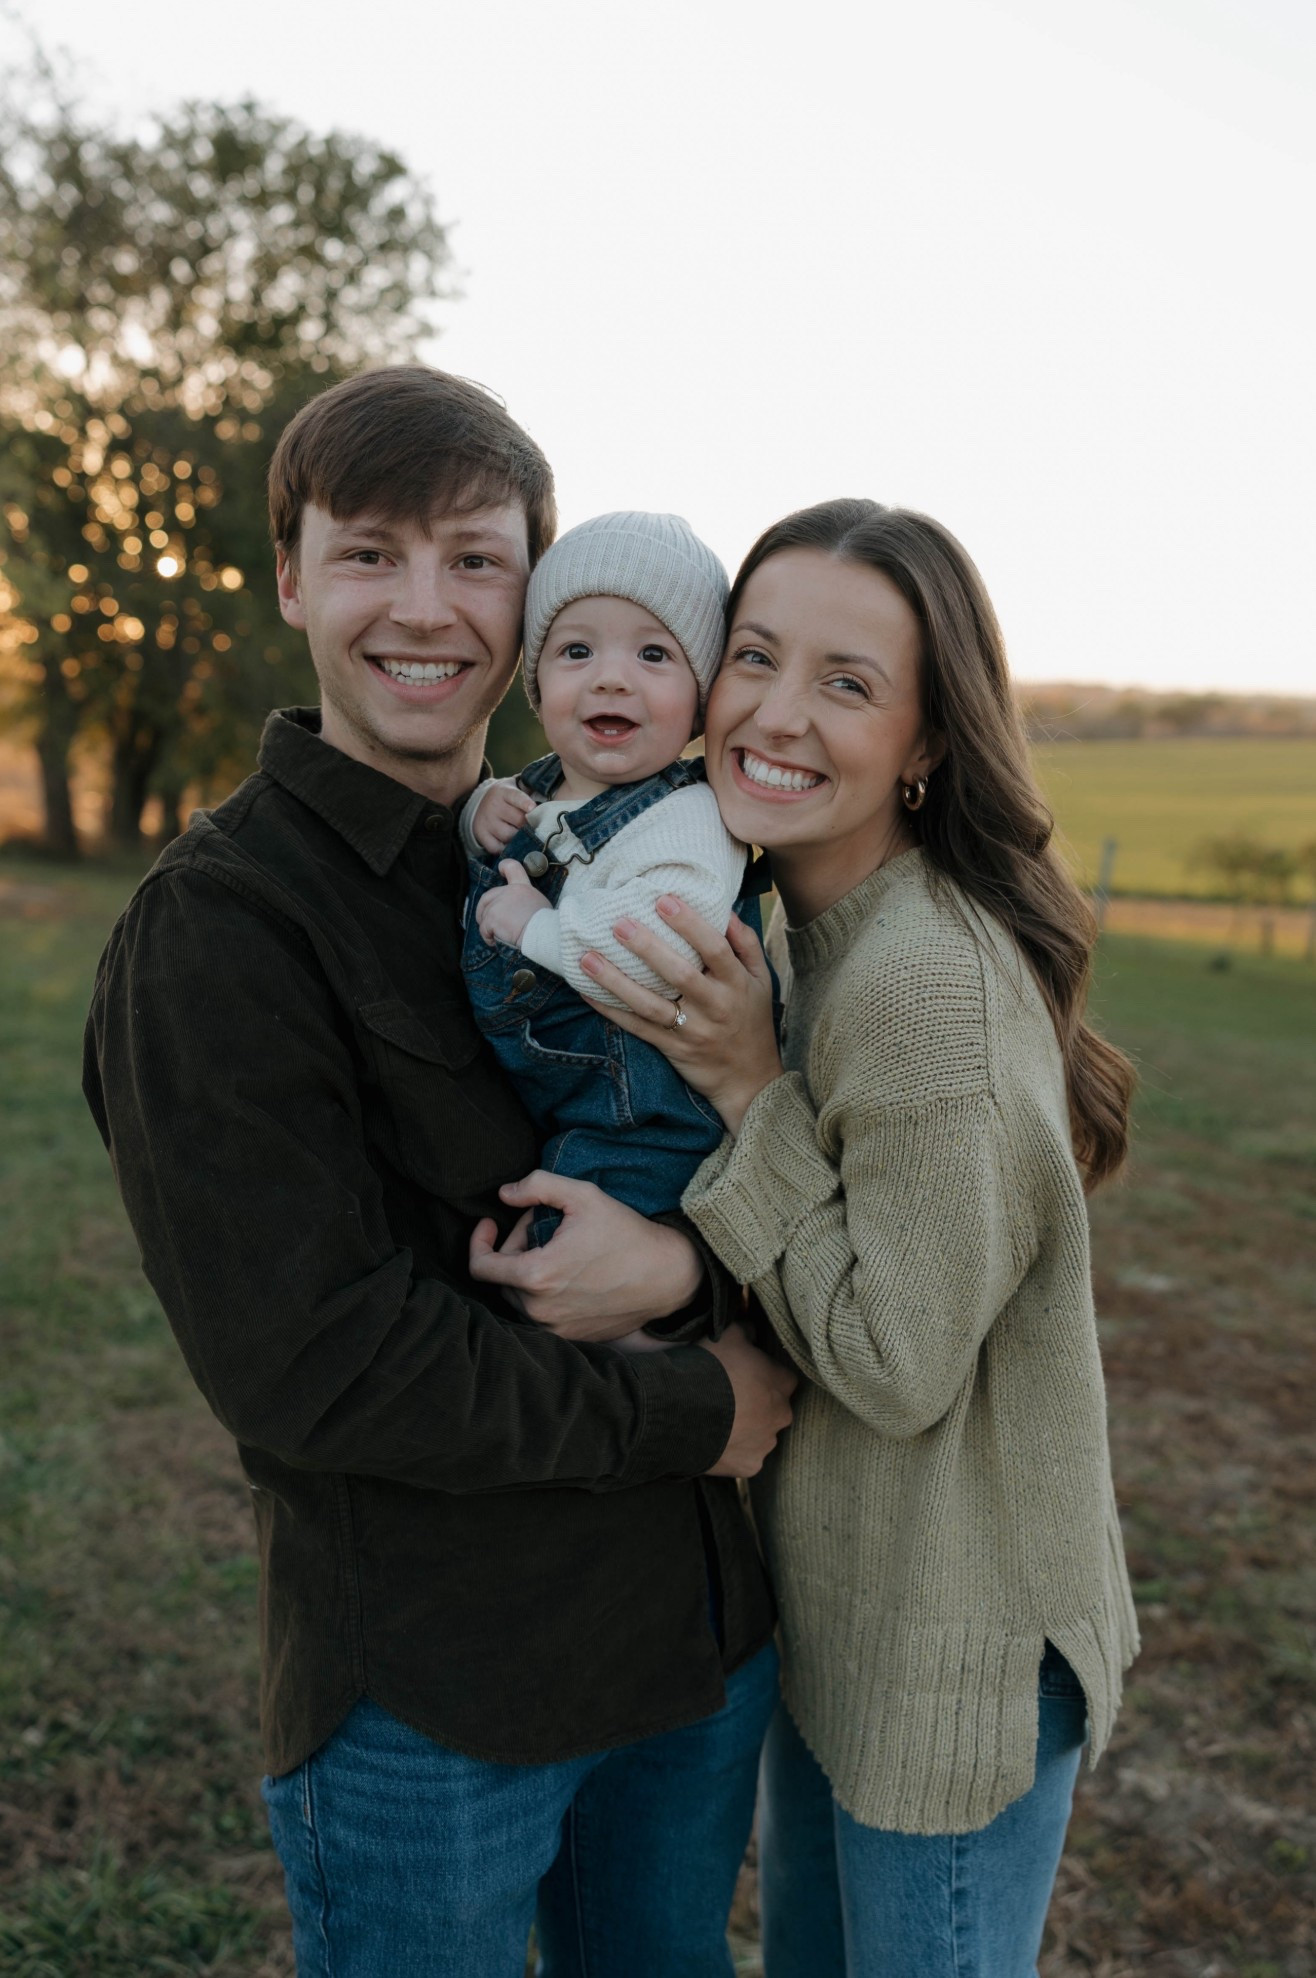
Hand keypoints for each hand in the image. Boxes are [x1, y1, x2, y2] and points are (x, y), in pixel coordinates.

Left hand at [469, 1171, 704, 1337]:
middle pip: (503, 1277)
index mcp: (535, 1276)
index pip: (480, 1266)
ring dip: (529, 1271)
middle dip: (515, 1248)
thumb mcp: (583, 1196)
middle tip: (544, 1226)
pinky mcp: (570, 1337)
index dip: (479, 1242)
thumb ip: (537, 1186)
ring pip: (521, 1297)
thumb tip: (503, 1194)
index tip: (489, 1224)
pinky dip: (545, 1292)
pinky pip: (541, 1313)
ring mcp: (555, 1328)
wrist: (666, 1276)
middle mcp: (539, 1309)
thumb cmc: (625, 1233)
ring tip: (559, 1249)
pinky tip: (570, 1273)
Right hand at [472, 781, 534, 853]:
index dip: (525, 803)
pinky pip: (496, 848)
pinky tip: (512, 845)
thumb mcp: (515, 787)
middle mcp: (493, 806)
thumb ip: (530, 790)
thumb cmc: (507, 797)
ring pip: (508, 836)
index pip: (516, 797)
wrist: (481, 802)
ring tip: (526, 837)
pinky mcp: (481, 835)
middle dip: (530, 825)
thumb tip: (550, 795)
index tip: (533, 809)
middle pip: (517, 820)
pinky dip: (506, 849)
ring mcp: (486, 821)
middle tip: (537, 828)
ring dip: (520, 839)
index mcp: (503, 792)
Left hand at [475, 860, 550, 948]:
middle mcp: (508, 891)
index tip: (501, 868)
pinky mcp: (492, 917)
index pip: (512, 867)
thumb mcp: (540, 905)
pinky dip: (488, 937)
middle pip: (488, 897)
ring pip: (484, 915)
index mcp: (522, 887)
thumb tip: (519, 912)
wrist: (542, 933)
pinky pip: (484, 929)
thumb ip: (525, 902)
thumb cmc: (546, 924)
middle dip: (483, 910)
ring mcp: (498, 904)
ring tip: (497, 936)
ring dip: (488, 927)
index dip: (505, 866)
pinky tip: (496, 941)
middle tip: (486, 922)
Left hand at [580, 898, 781, 1133]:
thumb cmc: (752, 1021)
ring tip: (588, 958)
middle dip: (647, 948)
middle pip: (679, 974)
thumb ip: (746, 944)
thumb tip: (723, 909)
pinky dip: (610, 1010)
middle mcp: (714, 1006)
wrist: (749, 1080)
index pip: (715, 949)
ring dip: (616, 981)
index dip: (690, 925)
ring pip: (650, 1005)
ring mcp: (690, 1030)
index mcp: (737, 984)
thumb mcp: (762, 981)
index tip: (663, 900)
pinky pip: (636, 1028)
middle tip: (619, 923)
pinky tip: (586, 992)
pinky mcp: (670, 1048)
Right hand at [701, 1324, 796, 1476]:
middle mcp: (781, 1414)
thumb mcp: (727, 1334)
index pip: (784, 1379)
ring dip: (747, 1431)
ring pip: (761, 1436)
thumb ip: (747, 1331)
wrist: (682, 1410)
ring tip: (718, 1422)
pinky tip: (714, 1442)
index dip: (765, 1378)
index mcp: (781, 1382)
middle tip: (731, 1401)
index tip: (746, 1377)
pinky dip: (733, 1452)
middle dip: (759, 1407)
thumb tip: (752, 1331)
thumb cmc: (709, 1367)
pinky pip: (745, 1458)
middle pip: (775, 1410)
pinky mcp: (750, 1466)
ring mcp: (766, 1443)